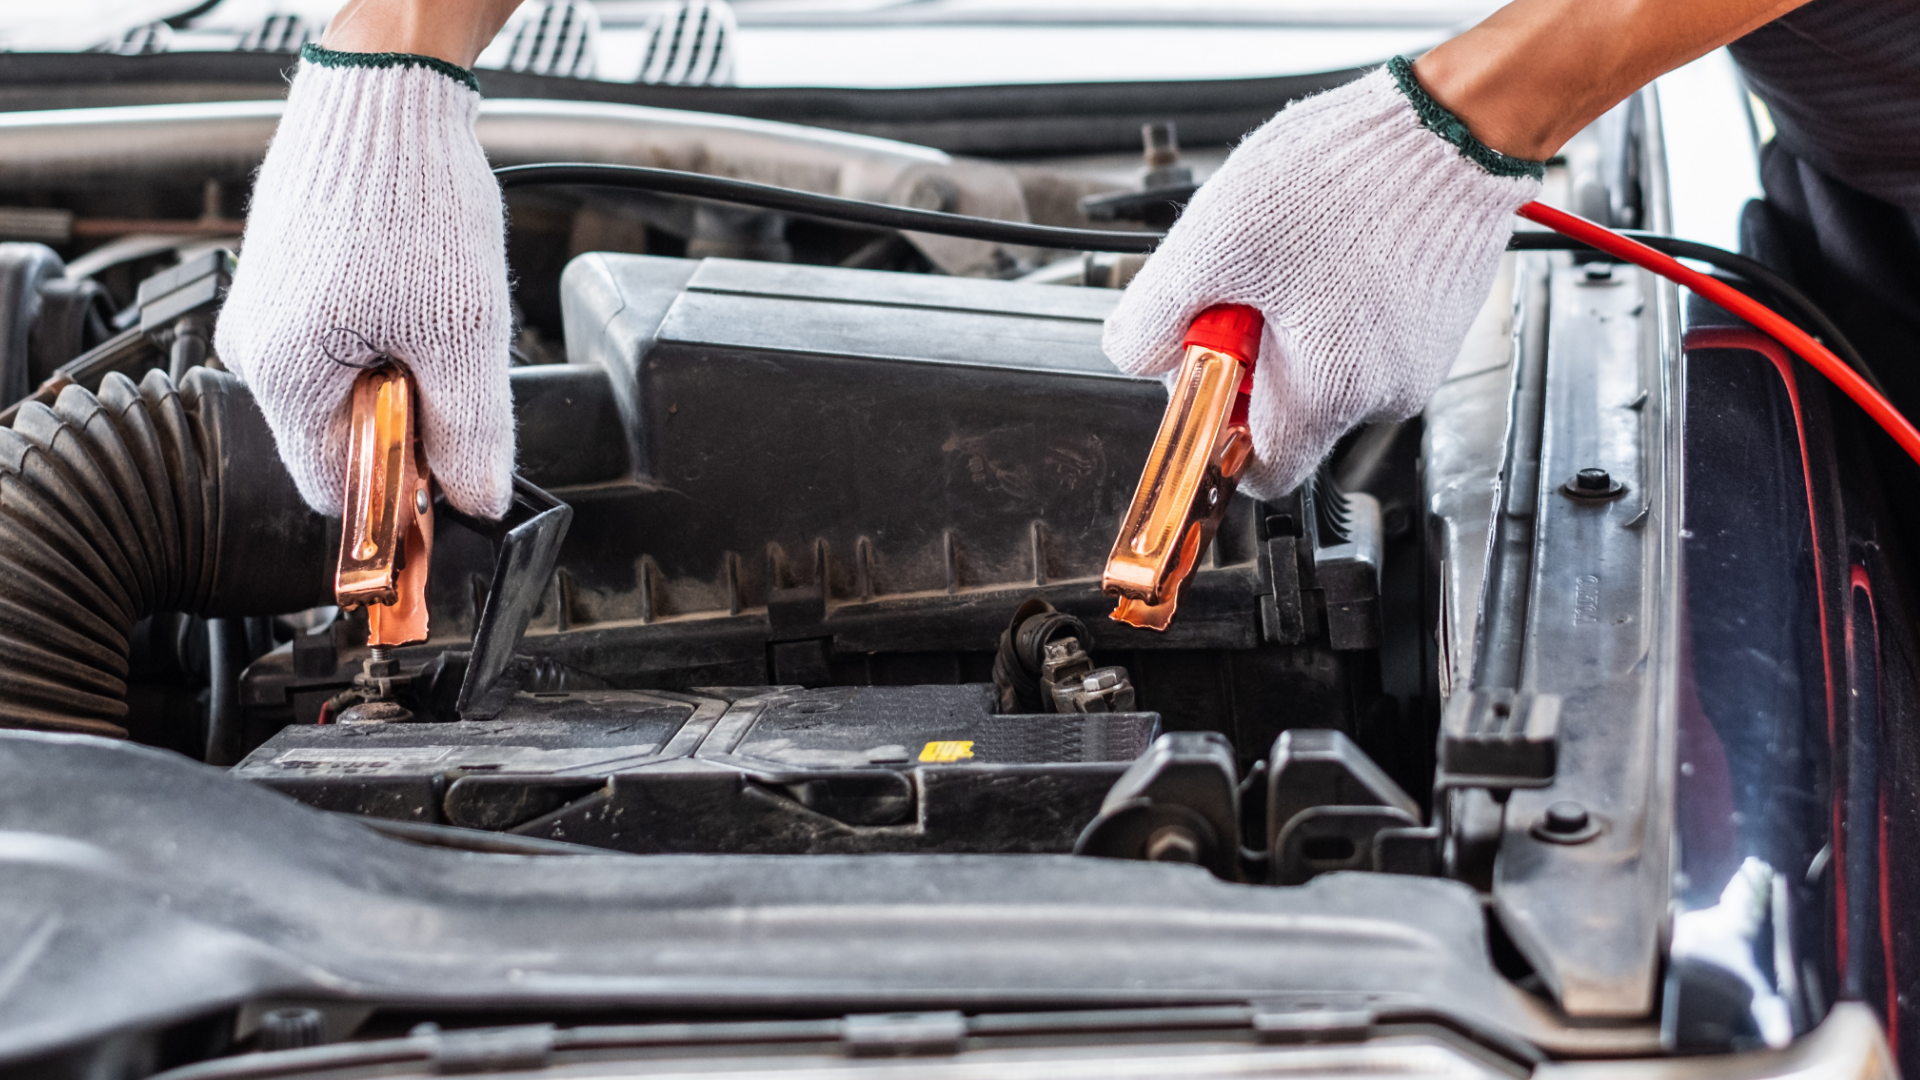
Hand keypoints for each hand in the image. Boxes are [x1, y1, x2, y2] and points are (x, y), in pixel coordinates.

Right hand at [215, 43, 514, 519]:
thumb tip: (478, 501)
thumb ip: (471, 434)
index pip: (336, 490)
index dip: (401, 492)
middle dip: (407, 420)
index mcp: (281, 377)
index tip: (451, 469)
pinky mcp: (290, 279)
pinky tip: (420, 291)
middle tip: (453, 367)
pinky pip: (343, 339)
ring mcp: (268, 311)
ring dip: (405, 372)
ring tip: (437, 315)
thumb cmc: (411, 198)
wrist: (386, 96)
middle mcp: (257, 348)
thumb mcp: (463, 337)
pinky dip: (391, 331)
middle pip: (342, 437)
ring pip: (349, 386)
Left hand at [1102, 62, 1540, 498]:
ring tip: (1295, 250)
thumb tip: (1135, 357)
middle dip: (1252, 355)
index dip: (1217, 429)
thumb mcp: (1210, 245)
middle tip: (1245, 286)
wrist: (1449, 124)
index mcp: (1330, 395)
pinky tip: (1334, 240)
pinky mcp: (1438, 321)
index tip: (1204, 371)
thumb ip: (1152, 318)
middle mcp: (1386, 394)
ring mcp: (1420, 359)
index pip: (1259, 472)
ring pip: (1327, 367)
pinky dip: (1337, 297)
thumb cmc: (1347, 178)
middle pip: (1289, 411)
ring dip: (1293, 319)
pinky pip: (1366, 332)